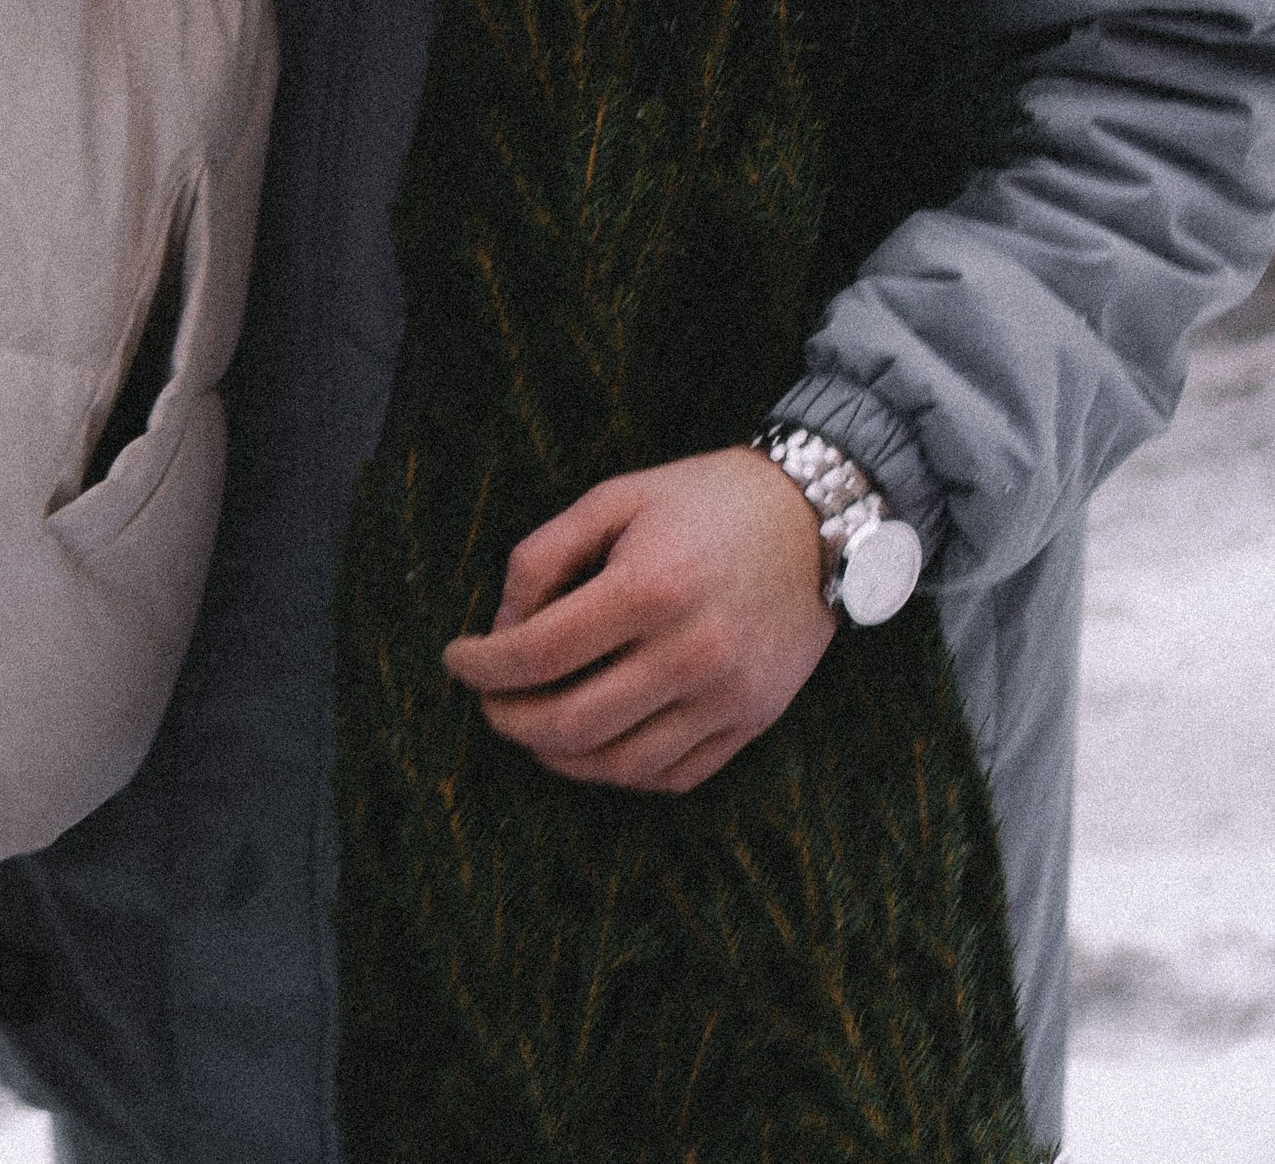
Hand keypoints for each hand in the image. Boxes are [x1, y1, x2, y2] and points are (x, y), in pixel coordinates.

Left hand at [441, 447, 833, 796]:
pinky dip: (621, 774)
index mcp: (648, 588)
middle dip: (510, 720)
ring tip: (533, 730)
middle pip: (570, 722)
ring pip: (618, 765)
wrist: (817, 518)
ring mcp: (724, 696)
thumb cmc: (705, 501)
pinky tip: (595, 746)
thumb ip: (545, 556)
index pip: (539, 653)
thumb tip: (502, 627)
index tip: (457, 661)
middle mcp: (688, 652)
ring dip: (558, 758)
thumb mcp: (616, 497)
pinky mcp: (751, 722)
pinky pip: (672, 776)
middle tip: (488, 704)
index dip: (484, 666)